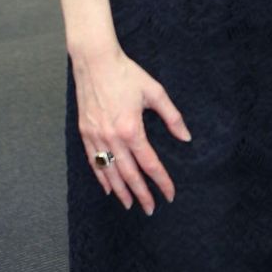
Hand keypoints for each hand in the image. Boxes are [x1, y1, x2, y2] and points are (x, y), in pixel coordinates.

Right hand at [73, 45, 190, 213]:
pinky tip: (108, 188)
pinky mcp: (85, 133)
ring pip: (109, 172)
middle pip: (129, 174)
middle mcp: (112, 137)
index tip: (170, 194)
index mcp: (132, 129)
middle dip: (141, 194)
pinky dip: (102, 177)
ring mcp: (96, 137)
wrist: (95, 62)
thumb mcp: (155, 92)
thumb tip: (186, 138)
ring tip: (130, 205)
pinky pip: (94, 162)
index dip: (161, 181)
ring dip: (121, 191)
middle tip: (150, 209)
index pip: (150, 163)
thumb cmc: (127, 74)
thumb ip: (172, 117)